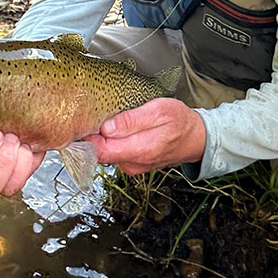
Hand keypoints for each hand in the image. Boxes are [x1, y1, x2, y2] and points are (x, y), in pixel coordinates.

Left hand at [84, 98, 205, 175]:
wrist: (194, 138)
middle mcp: (133, 163)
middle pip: (99, 153)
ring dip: (101, 138)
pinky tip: (116, 130)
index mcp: (140, 150)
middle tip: (93, 116)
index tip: (82, 122)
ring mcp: (131, 166)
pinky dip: (111, 142)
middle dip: (92, 136)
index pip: (100, 151)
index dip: (87, 138)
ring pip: (105, 153)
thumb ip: (132, 120)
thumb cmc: (179, 121)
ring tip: (107, 120)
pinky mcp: (131, 164)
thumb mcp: (158, 110)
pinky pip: (113, 154)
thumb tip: (107, 128)